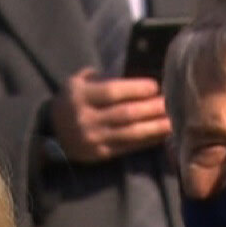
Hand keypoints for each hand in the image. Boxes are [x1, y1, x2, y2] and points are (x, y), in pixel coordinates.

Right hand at [46, 69, 170, 163]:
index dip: (136, 89)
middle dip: (152, 108)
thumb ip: (102, 77)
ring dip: (155, 126)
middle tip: (172, 101)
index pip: (111, 92)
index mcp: (79, 96)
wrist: (51, 132)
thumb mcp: (78, 82)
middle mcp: (84, 118)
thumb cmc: (72, 100)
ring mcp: (92, 138)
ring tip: (174, 119)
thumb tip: (136, 73)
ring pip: (130, 132)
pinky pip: (128, 147)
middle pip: (125, 114)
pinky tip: (163, 133)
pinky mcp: (100, 153)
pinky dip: (148, 140)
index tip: (155, 86)